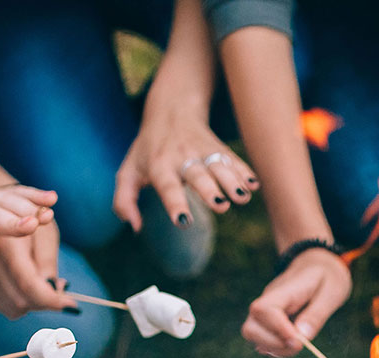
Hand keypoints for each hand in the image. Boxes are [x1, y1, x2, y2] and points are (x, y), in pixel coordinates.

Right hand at [0, 220, 75, 318]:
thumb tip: (53, 291)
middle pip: (22, 300)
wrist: (7, 215)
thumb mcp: (46, 234)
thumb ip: (48, 263)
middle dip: (47, 301)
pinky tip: (34, 288)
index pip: (28, 285)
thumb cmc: (32, 222)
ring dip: (37, 303)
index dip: (52, 300)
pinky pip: (10, 308)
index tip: (72, 304)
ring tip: (46, 282)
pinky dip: (26, 304)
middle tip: (61, 286)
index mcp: (6, 245)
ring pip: (16, 308)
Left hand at [114, 101, 257, 230]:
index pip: (167, 187)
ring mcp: (202, 151)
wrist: (170, 109)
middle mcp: (182, 157)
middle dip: (210, 190)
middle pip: (198, 175)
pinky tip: (254, 184)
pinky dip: (244, 171)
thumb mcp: (128, 171)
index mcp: (159, 166)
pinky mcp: (219, 148)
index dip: (175, 204)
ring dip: (232, 181)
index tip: (184, 221)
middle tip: (221, 205)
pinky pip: (233, 159)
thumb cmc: (147, 150)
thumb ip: (124, 200)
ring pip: (219, 166)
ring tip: (243, 197)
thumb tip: (134, 227)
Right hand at [241, 249, 351, 355]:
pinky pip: (262, 339)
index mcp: (283, 290)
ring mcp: (265, 311)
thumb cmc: (327, 277)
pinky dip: (276, 348)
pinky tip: (292, 343)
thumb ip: (316, 314)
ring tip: (299, 345)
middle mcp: (267, 300)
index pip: (263, 309)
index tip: (298, 340)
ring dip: (275, 349)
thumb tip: (302, 337)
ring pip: (253, 336)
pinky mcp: (268, 321)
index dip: (277, 330)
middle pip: (250, 328)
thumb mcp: (332, 292)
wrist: (318, 265)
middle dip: (274, 344)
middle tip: (299, 345)